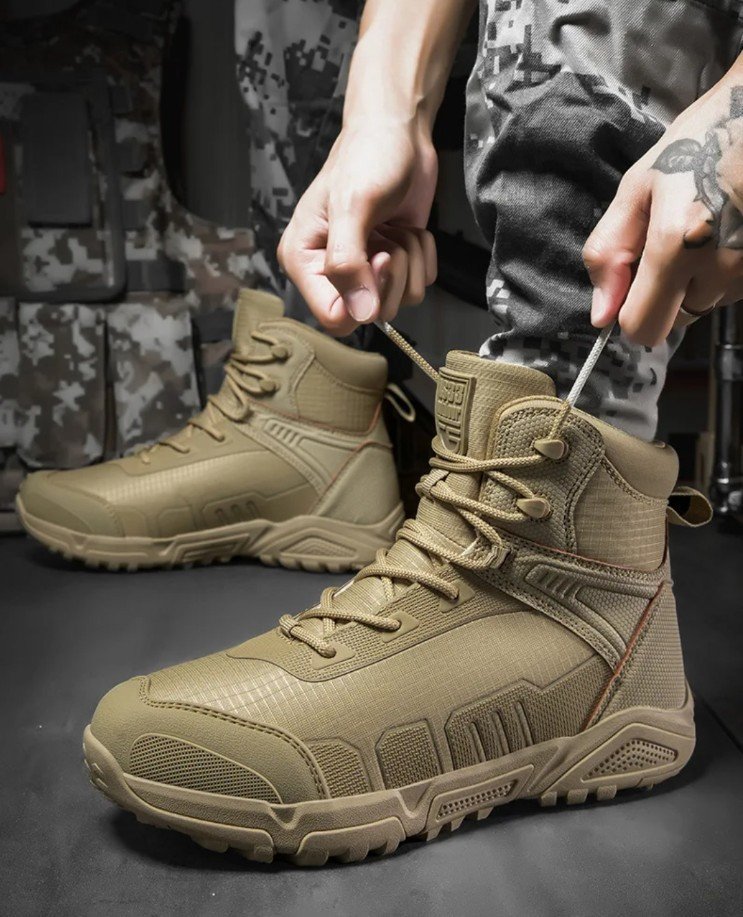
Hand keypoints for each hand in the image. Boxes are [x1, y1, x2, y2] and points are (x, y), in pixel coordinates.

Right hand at [277, 122, 437, 334]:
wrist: (399, 133)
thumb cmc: (367, 157)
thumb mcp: (351, 207)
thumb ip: (348, 263)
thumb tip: (360, 313)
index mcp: (304, 261)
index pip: (333, 316)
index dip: (362, 298)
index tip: (377, 258)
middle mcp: (331, 272)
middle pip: (371, 314)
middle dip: (391, 274)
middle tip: (386, 237)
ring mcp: (366, 271)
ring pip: (400, 301)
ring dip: (409, 260)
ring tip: (393, 227)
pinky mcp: (395, 264)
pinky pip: (420, 284)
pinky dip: (423, 255)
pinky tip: (405, 227)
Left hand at [584, 78, 742, 345]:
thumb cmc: (702, 141)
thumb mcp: (637, 188)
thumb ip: (610, 253)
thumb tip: (601, 313)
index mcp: (676, 246)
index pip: (643, 328)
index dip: (629, 315)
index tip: (631, 287)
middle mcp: (720, 266)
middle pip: (675, 319)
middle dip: (665, 292)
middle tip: (672, 241)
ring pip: (707, 303)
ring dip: (698, 279)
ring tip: (704, 227)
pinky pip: (733, 287)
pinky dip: (723, 268)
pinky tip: (725, 229)